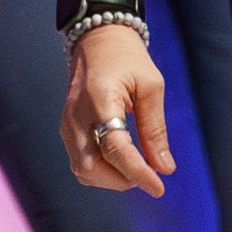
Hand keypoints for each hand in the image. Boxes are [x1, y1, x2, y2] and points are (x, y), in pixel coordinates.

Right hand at [61, 27, 173, 197]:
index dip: (137, 172)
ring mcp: (67, 125)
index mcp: (99, 100)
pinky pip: (81, 163)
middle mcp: (76, 116)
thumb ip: (155, 129)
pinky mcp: (67, 131)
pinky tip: (121, 162)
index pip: (115, 148)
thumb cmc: (129, 61)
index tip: (159, 188)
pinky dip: (102, 171)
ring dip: (112, 178)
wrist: (97, 43)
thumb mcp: (151, 87)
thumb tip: (164, 168)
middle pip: (91, 167)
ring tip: (137, 167)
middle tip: (150, 174)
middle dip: (122, 179)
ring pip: (83, 170)